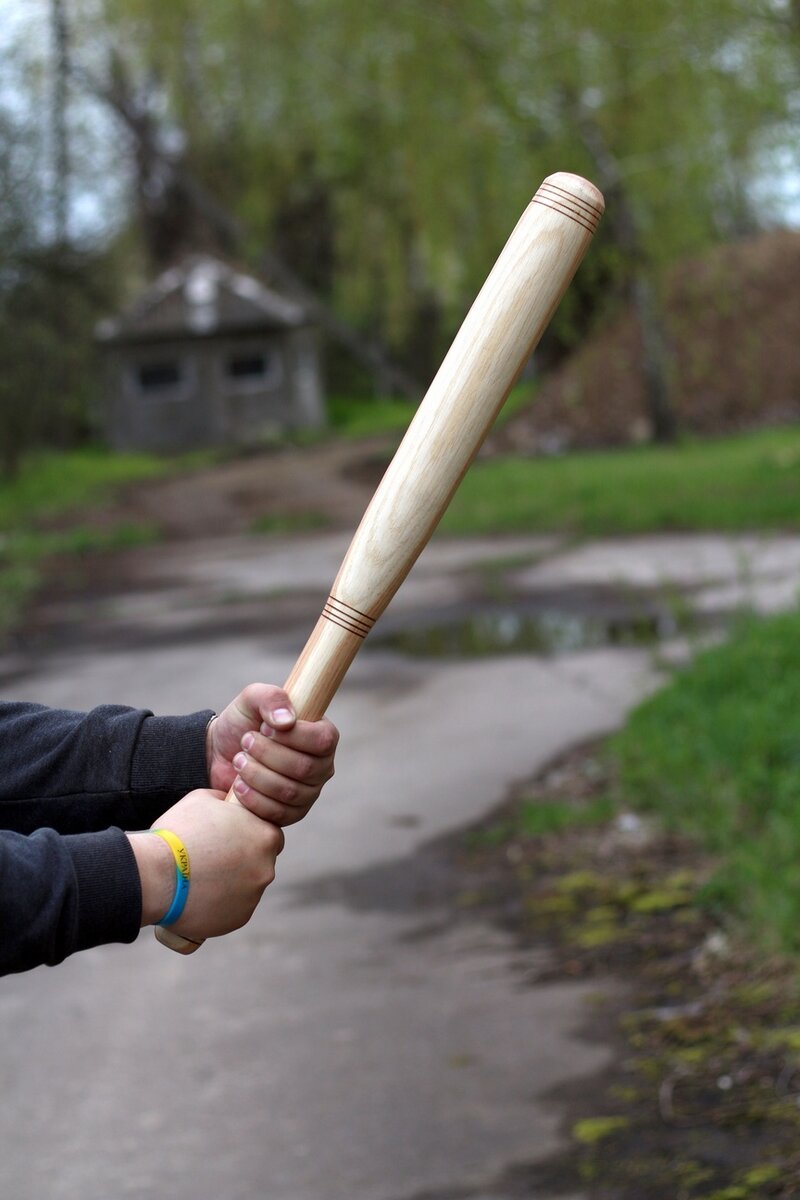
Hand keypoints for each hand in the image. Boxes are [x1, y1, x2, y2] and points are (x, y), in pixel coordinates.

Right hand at [128, 789, 284, 938]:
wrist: (156, 875)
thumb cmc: (179, 832)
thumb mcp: (204, 799)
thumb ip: (226, 803)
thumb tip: (228, 803)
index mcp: (266, 836)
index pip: (268, 834)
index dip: (249, 834)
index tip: (229, 838)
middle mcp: (267, 868)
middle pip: (260, 862)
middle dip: (242, 860)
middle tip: (213, 858)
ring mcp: (253, 897)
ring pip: (246, 887)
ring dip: (230, 883)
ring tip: (200, 878)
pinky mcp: (238, 919)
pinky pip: (233, 908)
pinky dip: (220, 903)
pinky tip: (198, 895)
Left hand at [206, 683, 337, 825]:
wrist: (218, 753)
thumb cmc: (242, 722)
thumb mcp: (252, 699)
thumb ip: (271, 698)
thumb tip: (287, 720)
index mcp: (322, 736)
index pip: (323, 740)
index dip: (292, 736)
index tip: (264, 727)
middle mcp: (322, 765)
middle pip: (304, 768)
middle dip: (267, 754)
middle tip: (245, 742)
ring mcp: (309, 792)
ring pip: (289, 791)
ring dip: (257, 775)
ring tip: (239, 761)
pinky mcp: (291, 814)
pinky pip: (278, 813)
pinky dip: (254, 799)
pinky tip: (239, 784)